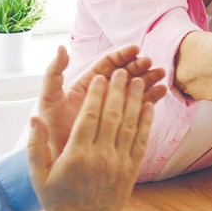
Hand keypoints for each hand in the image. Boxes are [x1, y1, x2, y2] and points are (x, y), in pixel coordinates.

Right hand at [27, 69, 154, 210]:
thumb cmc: (58, 201)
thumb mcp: (39, 175)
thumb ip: (35, 145)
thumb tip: (34, 117)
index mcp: (77, 155)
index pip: (89, 117)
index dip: (96, 95)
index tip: (100, 77)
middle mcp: (101, 156)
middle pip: (113, 116)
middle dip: (118, 91)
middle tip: (122, 71)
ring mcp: (119, 164)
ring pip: (130, 126)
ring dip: (136, 101)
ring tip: (138, 81)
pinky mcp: (131, 171)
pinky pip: (141, 142)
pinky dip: (147, 123)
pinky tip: (149, 106)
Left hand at [36, 45, 167, 160]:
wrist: (62, 162)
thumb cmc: (52, 130)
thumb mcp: (49, 99)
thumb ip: (54, 73)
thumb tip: (61, 48)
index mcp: (87, 84)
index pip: (107, 65)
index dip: (122, 56)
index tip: (135, 50)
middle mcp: (103, 94)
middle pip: (124, 74)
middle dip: (138, 66)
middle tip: (150, 63)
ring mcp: (115, 108)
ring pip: (135, 88)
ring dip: (149, 79)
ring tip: (161, 75)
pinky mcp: (124, 123)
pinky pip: (140, 107)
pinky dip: (152, 99)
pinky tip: (162, 92)